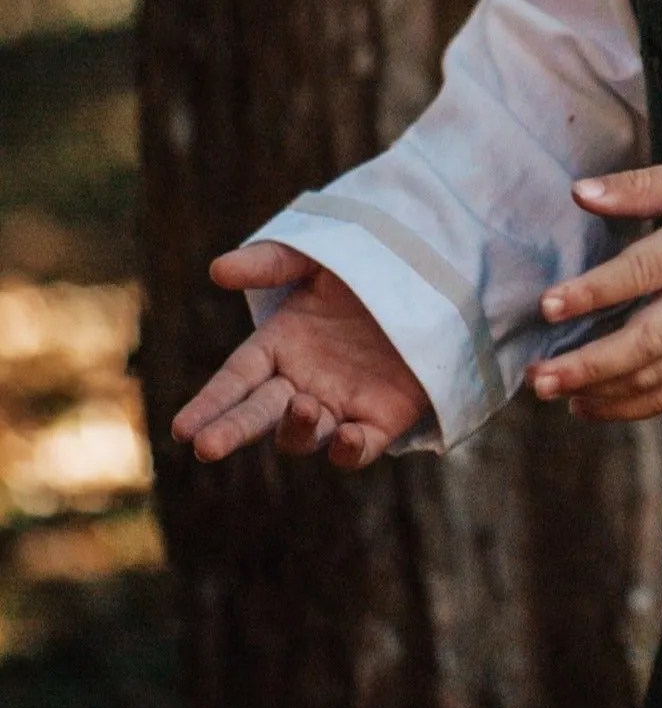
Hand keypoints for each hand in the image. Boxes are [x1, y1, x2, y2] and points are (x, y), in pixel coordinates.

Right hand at [170, 243, 429, 467]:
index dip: (210, 404)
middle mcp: (302, 382)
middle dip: (232, 429)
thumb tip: (217, 269)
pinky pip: (359, 446)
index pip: (235, 381)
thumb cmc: (367, 267)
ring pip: (305, 433)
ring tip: (299, 405)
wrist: (433, 278)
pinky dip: (349, 449)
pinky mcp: (381, 419)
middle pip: (259, 414)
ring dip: (295, 428)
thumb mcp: (319, 258)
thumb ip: (272, 262)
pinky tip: (344, 436)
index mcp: (279, 346)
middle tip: (206, 445)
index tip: (182, 429)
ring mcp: (340, 404)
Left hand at [528, 165, 661, 422]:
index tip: (547, 305)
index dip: (594, 291)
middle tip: (537, 376)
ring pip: (658, 376)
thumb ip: (640, 189)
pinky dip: (631, 406)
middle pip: (646, 341)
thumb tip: (580, 192)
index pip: (641, 272)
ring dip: (601, 389)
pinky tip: (589, 405)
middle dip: (589, 363)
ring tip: (550, 390)